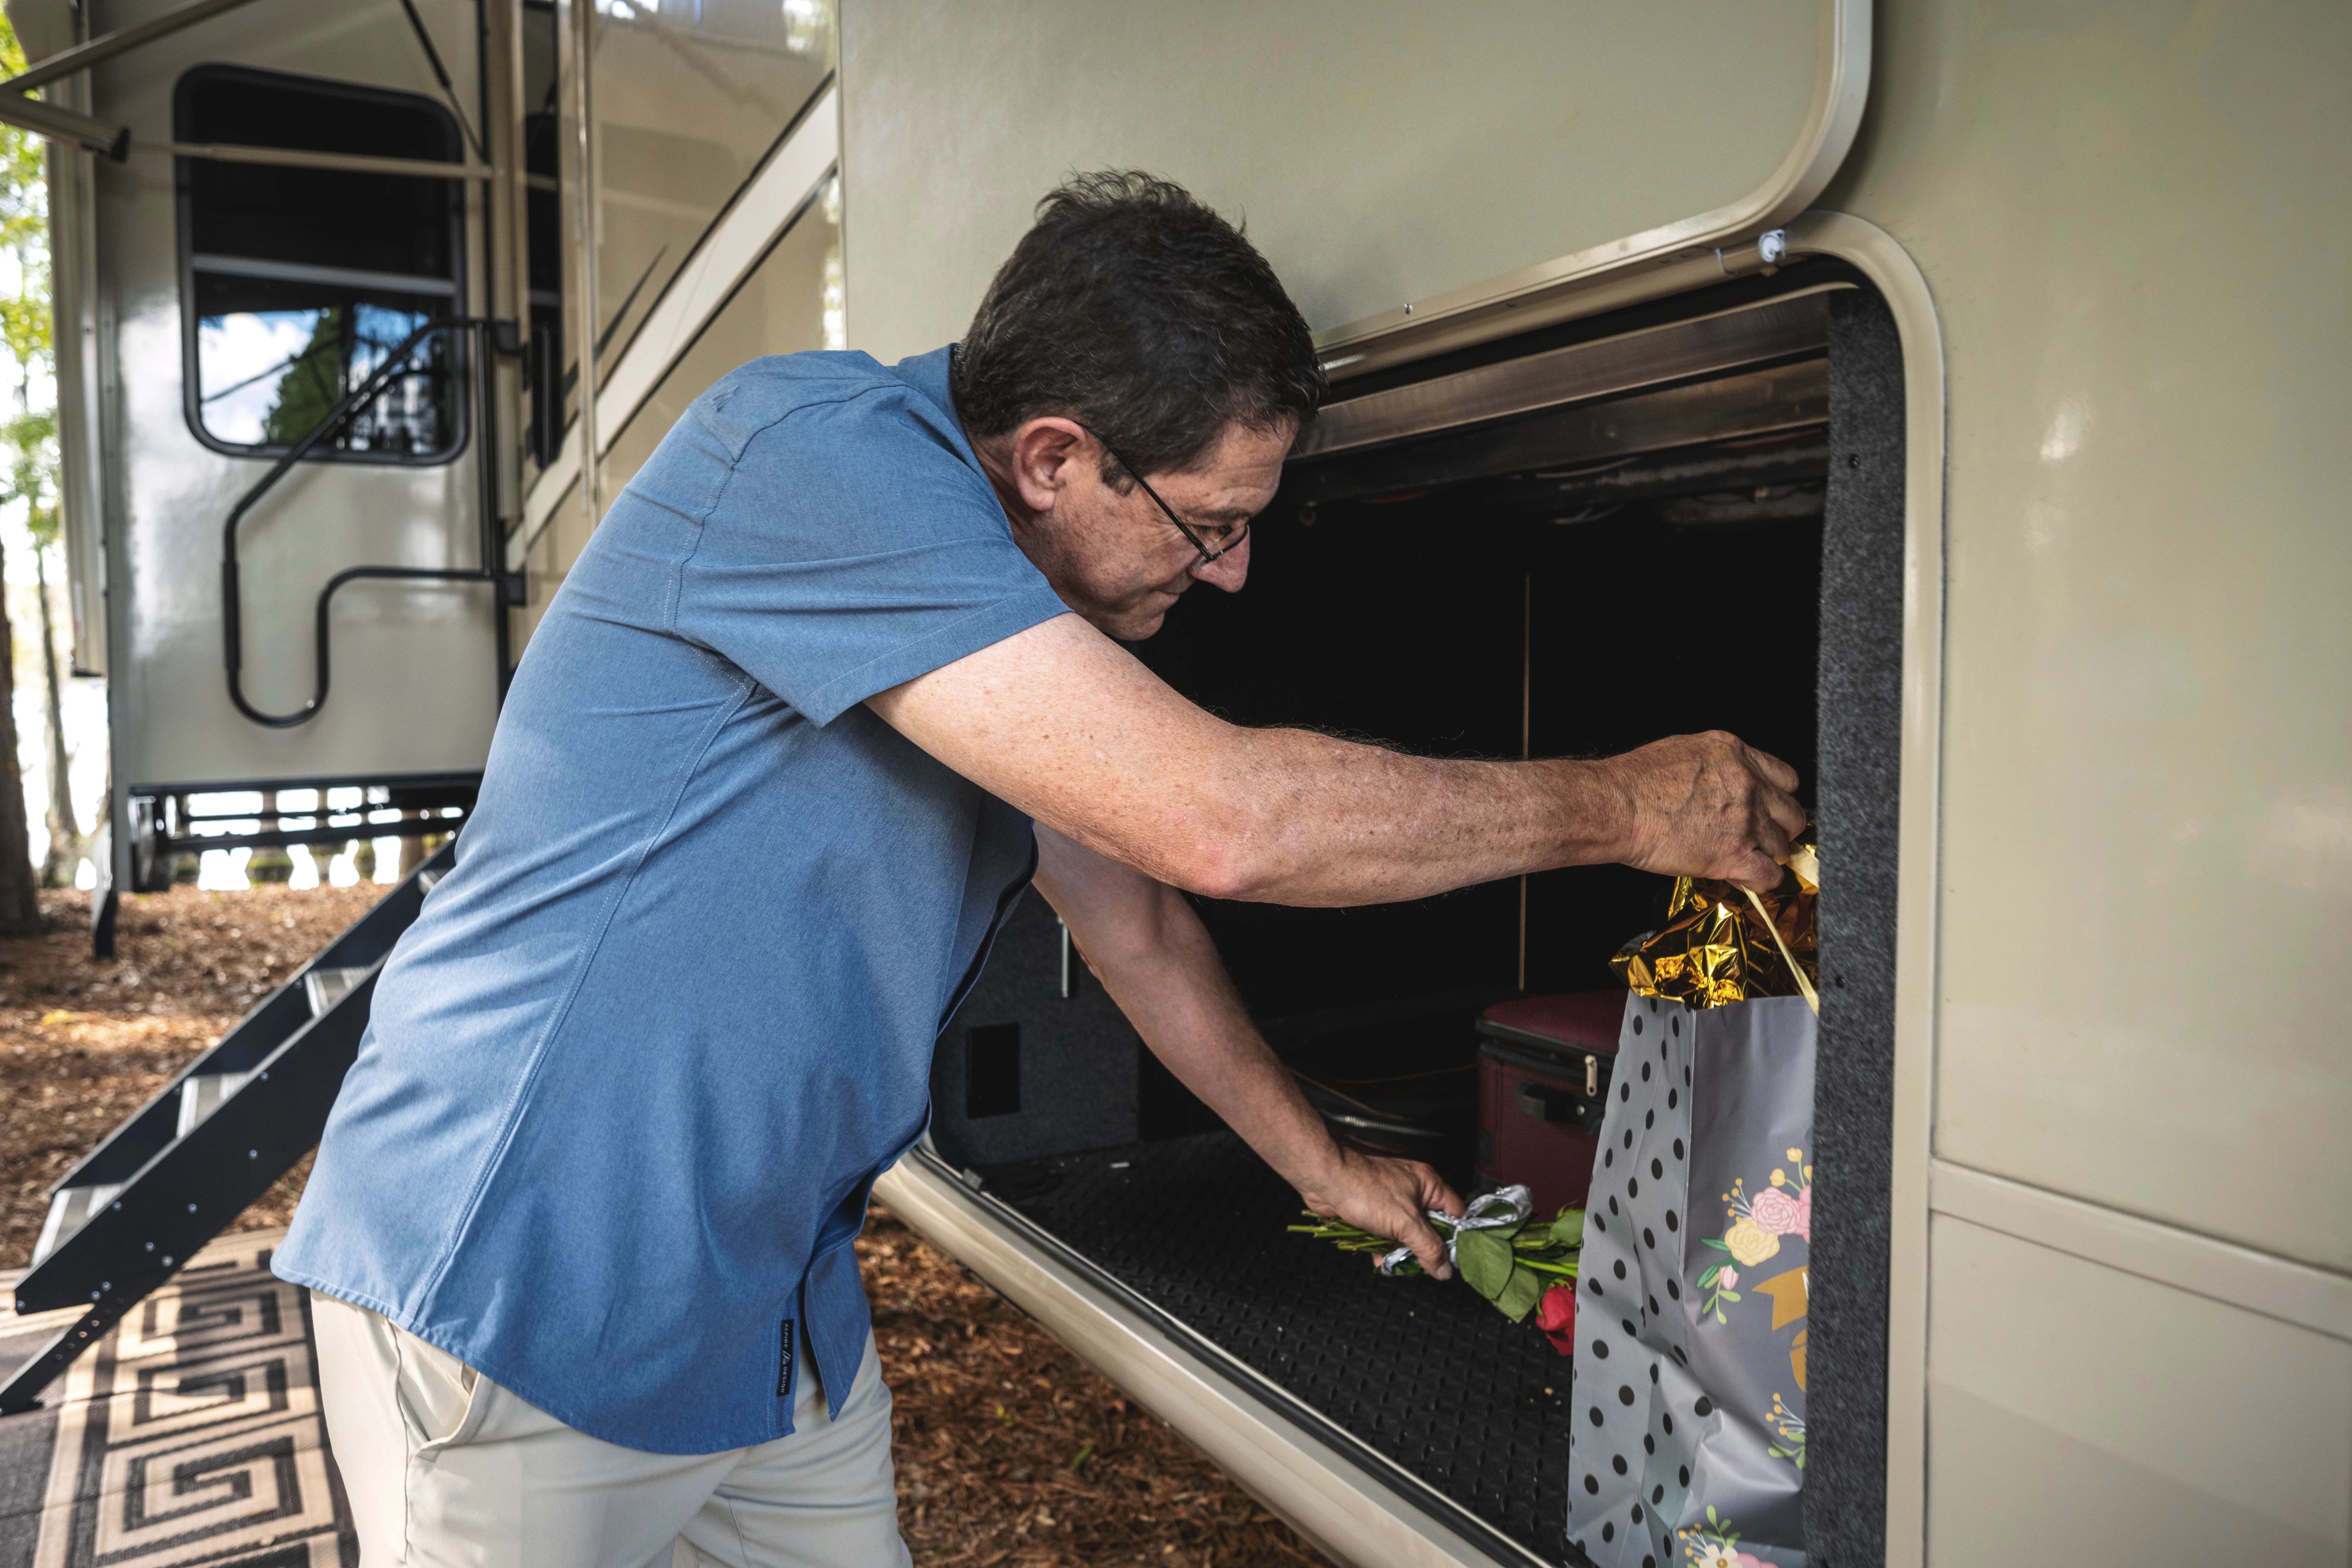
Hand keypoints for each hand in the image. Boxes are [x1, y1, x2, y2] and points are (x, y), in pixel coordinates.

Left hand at [1295, 1146, 1465, 1279]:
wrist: (1324, 1182)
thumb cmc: (1364, 1190)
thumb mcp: (1405, 1223)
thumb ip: (1428, 1248)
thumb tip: (1444, 1269)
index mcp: (1428, 1185)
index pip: (1455, 1213)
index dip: (1456, 1236)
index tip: (1453, 1258)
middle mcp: (1413, 1190)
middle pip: (1431, 1227)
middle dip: (1424, 1248)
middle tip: (1422, 1264)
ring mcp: (1393, 1201)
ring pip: (1407, 1234)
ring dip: (1401, 1250)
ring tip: (1397, 1263)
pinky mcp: (1374, 1211)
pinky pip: (1387, 1234)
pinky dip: (1384, 1247)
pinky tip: (1379, 1259)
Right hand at [1604, 730, 1804, 890]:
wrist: (1617, 805)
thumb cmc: (1636, 780)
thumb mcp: (1686, 750)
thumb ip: (1719, 765)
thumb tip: (1725, 782)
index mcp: (1736, 754)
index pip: (1787, 778)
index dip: (1778, 798)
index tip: (1769, 809)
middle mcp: (1749, 784)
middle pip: (1792, 814)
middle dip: (1778, 829)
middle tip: (1760, 837)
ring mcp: (1746, 820)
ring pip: (1782, 847)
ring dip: (1766, 855)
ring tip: (1744, 859)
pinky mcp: (1735, 854)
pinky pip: (1770, 875)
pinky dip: (1761, 881)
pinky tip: (1744, 878)